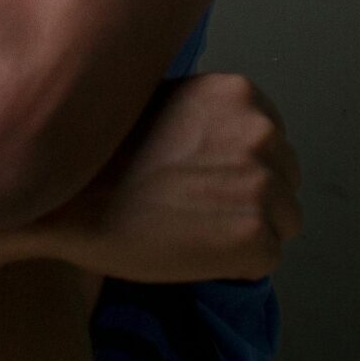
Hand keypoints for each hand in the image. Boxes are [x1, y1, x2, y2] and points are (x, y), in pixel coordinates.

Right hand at [37, 73, 301, 283]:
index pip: (275, 145)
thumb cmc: (108, 151)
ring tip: (195, 230)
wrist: (74, 198)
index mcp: (243, 96)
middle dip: (253, 199)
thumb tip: (234, 146)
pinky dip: (237, 264)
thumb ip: (212, 119)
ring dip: (248, 232)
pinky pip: (266, 261)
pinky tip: (194, 251)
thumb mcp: (169, 103)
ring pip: (282, 224)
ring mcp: (262, 187)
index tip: (207, 180)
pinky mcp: (255, 238)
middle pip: (285, 183)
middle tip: (199, 209)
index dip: (244, 169)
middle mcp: (263, 134)